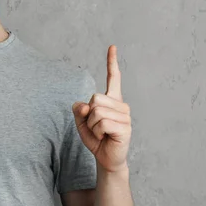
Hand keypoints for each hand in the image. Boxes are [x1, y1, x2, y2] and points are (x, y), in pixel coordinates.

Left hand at [73, 45, 131, 172]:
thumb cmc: (96, 138)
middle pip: (95, 98)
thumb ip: (79, 110)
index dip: (112, 62)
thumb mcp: (81, 122)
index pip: (113, 78)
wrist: (105, 158)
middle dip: (88, 115)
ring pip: (97, 112)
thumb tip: (87, 105)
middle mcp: (121, 105)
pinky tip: (105, 138)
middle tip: (96, 127)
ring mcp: (125, 116)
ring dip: (92, 126)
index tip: (112, 46)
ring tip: (101, 133)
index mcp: (112, 100)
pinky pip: (102, 123)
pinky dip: (97, 132)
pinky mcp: (125, 127)